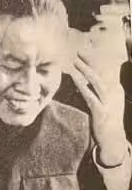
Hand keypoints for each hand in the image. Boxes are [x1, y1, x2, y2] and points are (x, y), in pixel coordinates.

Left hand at [68, 51, 127, 165]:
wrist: (112, 139)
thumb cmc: (106, 120)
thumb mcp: (105, 103)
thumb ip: (100, 91)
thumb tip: (91, 81)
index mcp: (116, 90)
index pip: (106, 70)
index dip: (96, 60)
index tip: (85, 50)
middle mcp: (114, 93)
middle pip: (102, 72)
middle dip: (90, 60)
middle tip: (78, 50)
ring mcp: (108, 101)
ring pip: (96, 81)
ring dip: (85, 69)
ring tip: (74, 60)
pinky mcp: (100, 110)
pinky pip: (89, 94)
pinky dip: (81, 84)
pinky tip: (74, 77)